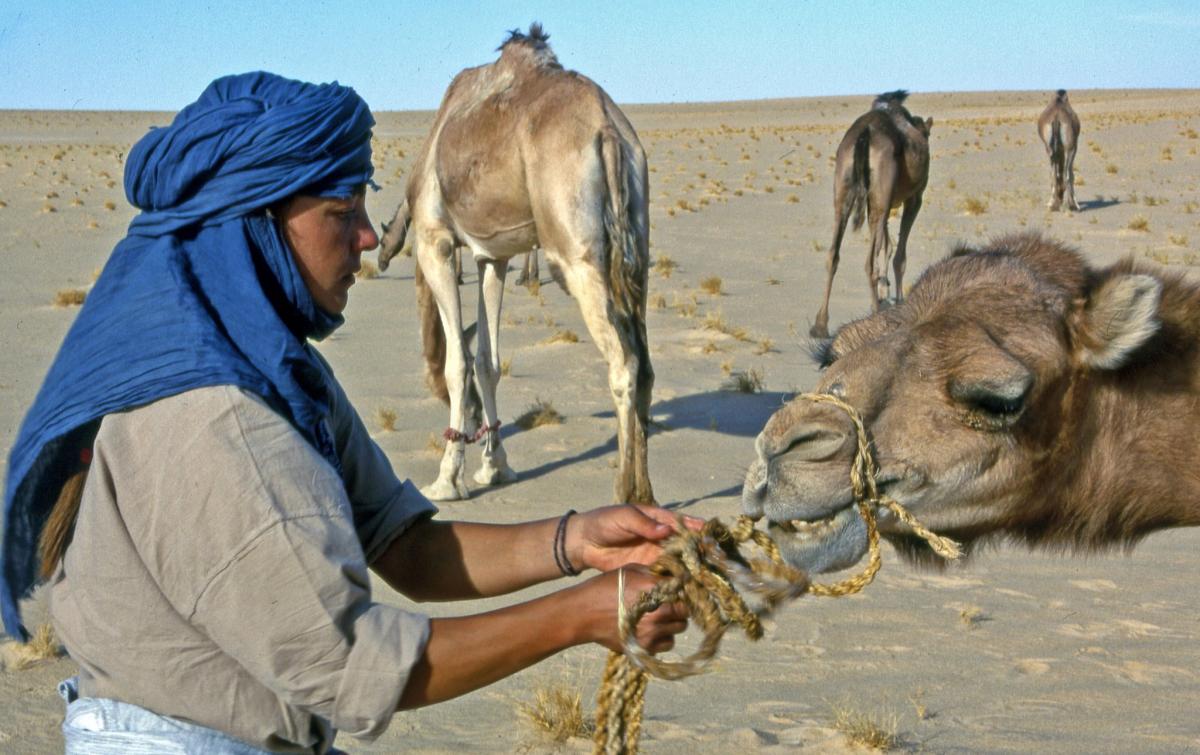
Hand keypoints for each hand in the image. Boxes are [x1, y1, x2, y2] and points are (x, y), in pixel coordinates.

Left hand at [567, 505, 703, 572]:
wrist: (584, 542)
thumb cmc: (604, 522)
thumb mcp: (623, 518)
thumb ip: (644, 524)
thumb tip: (667, 529)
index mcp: (656, 518)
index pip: (680, 522)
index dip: (695, 527)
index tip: (709, 532)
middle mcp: (660, 536)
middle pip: (683, 542)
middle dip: (698, 549)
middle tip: (714, 557)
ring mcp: (654, 553)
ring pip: (678, 559)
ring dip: (690, 566)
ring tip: (706, 574)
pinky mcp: (647, 568)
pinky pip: (665, 574)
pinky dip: (675, 579)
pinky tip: (686, 586)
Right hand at [581, 565, 688, 653]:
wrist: (583, 614)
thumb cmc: (604, 588)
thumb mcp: (629, 571)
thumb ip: (653, 573)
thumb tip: (671, 575)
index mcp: (655, 590)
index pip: (684, 591)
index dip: (682, 591)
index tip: (677, 591)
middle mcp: (657, 612)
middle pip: (685, 612)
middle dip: (679, 607)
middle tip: (668, 604)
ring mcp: (652, 633)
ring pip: (679, 629)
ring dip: (672, 623)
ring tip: (659, 618)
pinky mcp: (645, 648)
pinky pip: (667, 644)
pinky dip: (663, 638)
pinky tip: (652, 630)